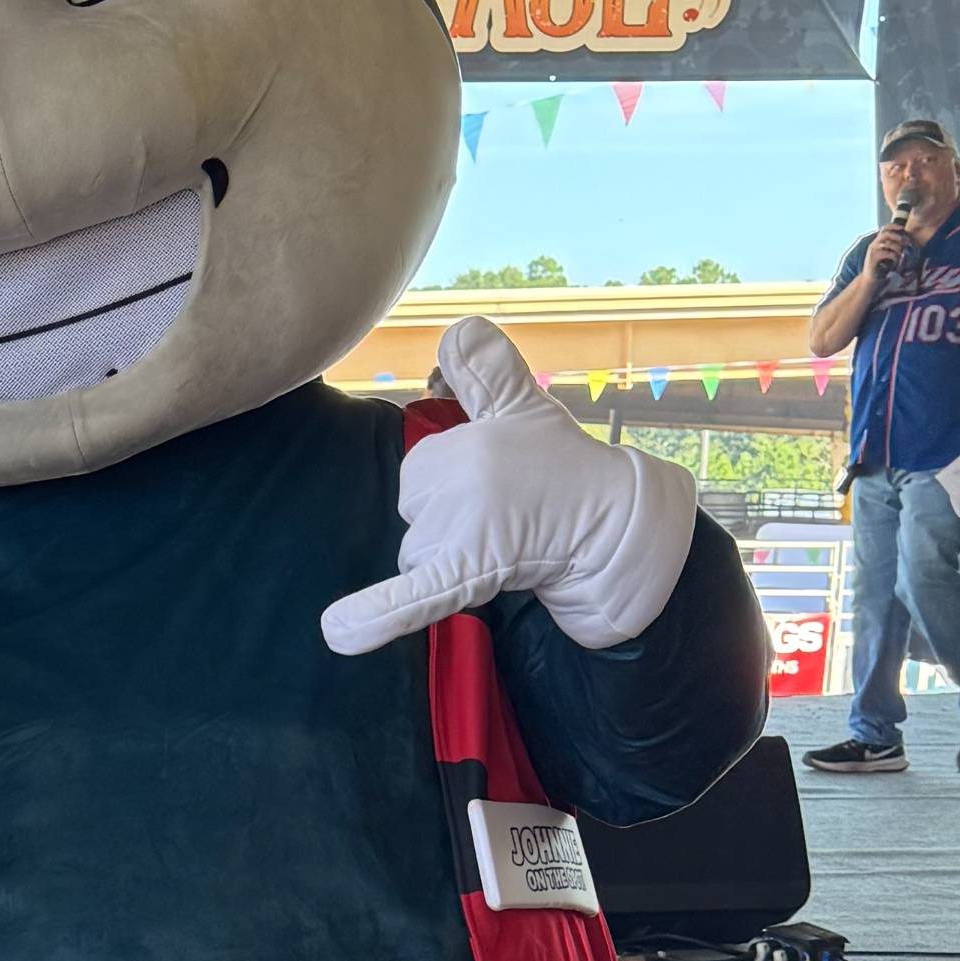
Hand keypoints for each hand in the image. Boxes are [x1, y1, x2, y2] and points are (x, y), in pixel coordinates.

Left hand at [322, 317, 700, 659]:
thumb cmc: (568, 472)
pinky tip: (338, 632)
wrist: (621, 532)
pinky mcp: (470, 574)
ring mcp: (466, 526)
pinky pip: (412, 597)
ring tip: (513, 546)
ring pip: (419, 556)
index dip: (455, 490)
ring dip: (455, 559)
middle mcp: (462, 477)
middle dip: (451, 525)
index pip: (420, 477)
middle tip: (511, 520)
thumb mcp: (525, 410)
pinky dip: (375, 618)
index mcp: (467, 441)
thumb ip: (487, 371)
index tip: (503, 489)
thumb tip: (457, 328)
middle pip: (416, 516)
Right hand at [867, 227, 915, 290]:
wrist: (870, 280)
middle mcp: (873, 245)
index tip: (902, 228)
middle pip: (886, 234)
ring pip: (887, 243)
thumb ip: (892, 247)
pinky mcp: (873, 259)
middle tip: (906, 242)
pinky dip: (894, 256)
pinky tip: (897, 260)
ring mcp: (872, 251)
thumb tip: (906, 242)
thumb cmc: (880, 267)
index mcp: (877, 242)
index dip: (893, 226)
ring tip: (903, 252)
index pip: (884, 228)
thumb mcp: (887, 255)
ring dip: (897, 247)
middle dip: (898, 236)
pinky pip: (886, 253)